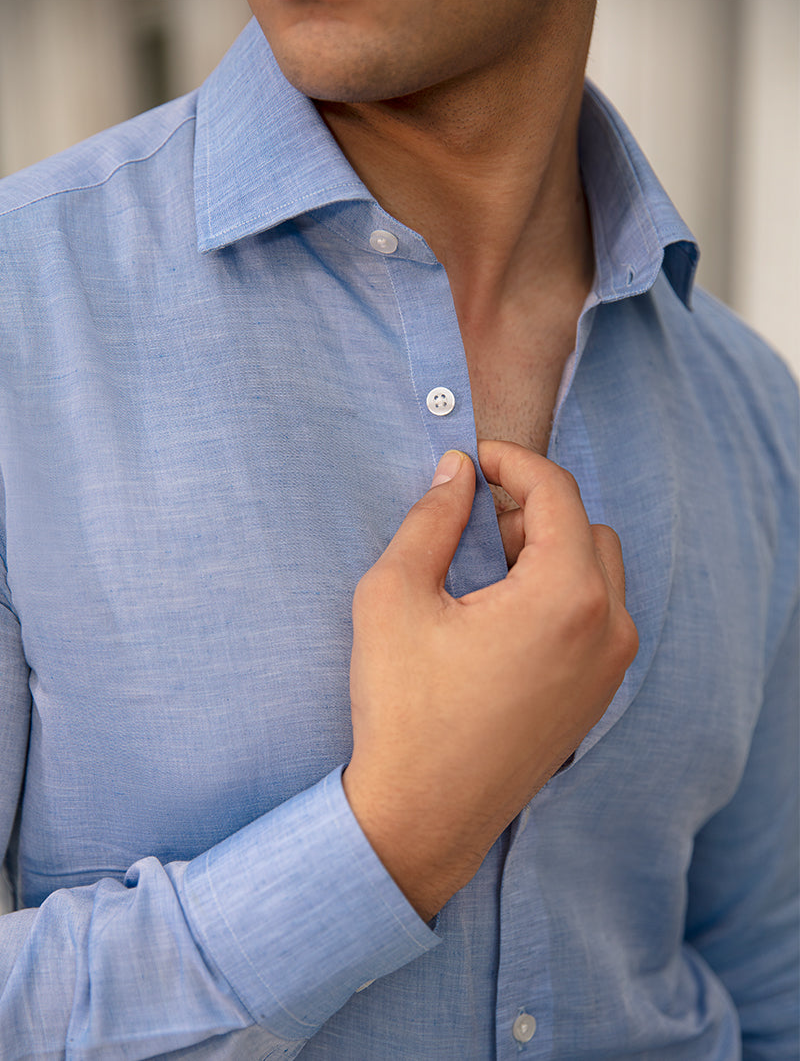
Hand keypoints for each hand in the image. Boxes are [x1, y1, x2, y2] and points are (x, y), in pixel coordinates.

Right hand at [343, 441, 637, 919]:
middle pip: (587, 527)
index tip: (473, 459)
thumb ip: (432, 519)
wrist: (424, 816)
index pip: (557, 492)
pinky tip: (503, 613)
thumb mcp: (395, 596)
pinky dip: (561, 592)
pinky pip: (598, 615)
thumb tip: (456, 472)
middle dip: (533, 508)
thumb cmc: (405, 709)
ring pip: (599, 570)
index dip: (512, 461)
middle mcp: (608, 629)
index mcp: (565, 597)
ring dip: (550, 549)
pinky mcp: (599, 696)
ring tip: (485, 569)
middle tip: (474, 521)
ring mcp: (611, 668)